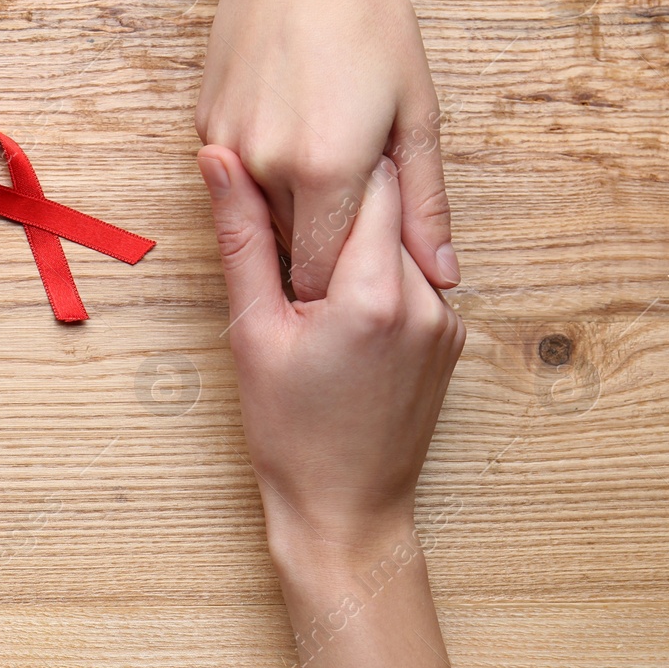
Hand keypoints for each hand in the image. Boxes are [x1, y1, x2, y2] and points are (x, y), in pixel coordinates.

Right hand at [195, 0, 457, 301]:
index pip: (328, 269)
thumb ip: (424, 204)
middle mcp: (266, 165)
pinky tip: (296, 125)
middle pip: (292, 245)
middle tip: (360, 198)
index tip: (372, 269)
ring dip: (295, 206)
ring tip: (330, 152)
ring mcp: (226, 145)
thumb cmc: (369, 19)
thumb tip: (441, 274)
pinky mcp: (206, 125)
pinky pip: (238, 175)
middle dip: (326, 238)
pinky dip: (266, 172)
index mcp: (327, 169)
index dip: (352, 275)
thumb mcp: (416, 113)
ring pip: (262, 213)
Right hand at [198, 143, 462, 545]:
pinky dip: (379, 272)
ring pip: (402, 239)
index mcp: (374, 293)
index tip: (293, 158)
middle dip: (340, 198)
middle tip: (288, 205)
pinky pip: (415, 277)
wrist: (344, 509)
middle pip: (389, 207)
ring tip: (308, 259)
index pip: (369, 180)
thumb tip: (218, 160)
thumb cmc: (289, 431)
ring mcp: (446, 320)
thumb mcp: (252, 329)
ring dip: (360, 236)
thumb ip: (241, 235)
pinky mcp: (450, 337)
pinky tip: (338, 299)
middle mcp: (426, 299)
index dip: (327, 164)